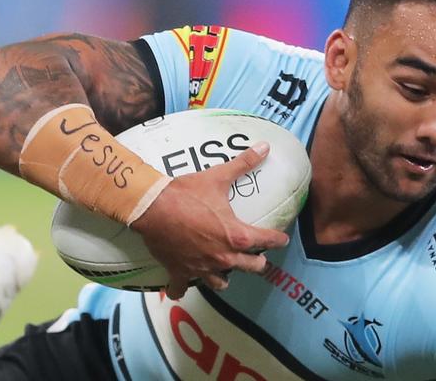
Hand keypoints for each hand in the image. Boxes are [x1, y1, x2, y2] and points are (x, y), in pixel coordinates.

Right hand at [131, 142, 289, 298]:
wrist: (153, 207)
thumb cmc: (187, 193)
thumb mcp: (218, 177)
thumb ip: (244, 163)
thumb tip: (265, 147)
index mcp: (237, 235)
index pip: (267, 240)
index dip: (278, 239)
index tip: (282, 239)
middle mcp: (223, 255)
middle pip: (251, 267)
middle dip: (257, 262)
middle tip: (258, 257)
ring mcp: (202, 267)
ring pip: (221, 282)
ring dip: (226, 276)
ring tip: (226, 269)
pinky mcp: (180, 271)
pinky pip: (181, 288)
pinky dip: (182, 288)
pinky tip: (182, 286)